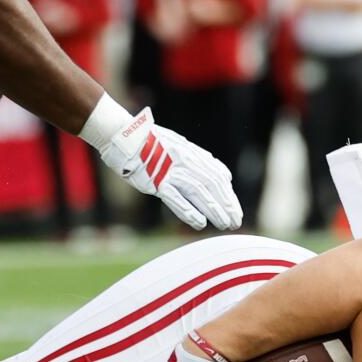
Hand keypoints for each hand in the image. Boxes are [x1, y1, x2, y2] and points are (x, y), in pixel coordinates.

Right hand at [94, 106, 240, 230]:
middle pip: (211, 185)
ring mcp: (170, 171)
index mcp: (192, 153)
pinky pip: (175, 198)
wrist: (125, 137)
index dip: (228, 195)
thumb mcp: (181, 145)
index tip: (235, 211)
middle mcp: (185, 161)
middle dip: (226, 206)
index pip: (217, 176)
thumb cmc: (151, 143)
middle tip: (235, 223)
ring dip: (213, 210)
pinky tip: (199, 223)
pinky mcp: (155, 181)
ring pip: (198, 192)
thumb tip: (224, 175)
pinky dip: (189, 211)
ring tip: (224, 224)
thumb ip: (202, 160)